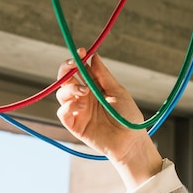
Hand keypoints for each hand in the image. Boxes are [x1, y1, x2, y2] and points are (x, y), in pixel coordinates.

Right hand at [56, 49, 162, 187]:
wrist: (130, 141)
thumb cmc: (128, 117)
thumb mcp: (118, 92)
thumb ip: (103, 76)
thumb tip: (93, 56)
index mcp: (94, 88)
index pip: (79, 71)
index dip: (77, 60)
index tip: (81, 52)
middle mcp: (83, 98)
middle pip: (65, 80)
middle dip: (66, 69)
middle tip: (73, 65)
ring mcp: (78, 111)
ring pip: (61, 94)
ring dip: (70, 88)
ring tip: (85, 91)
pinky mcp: (75, 125)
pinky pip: (62, 112)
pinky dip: (68, 106)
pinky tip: (81, 105)